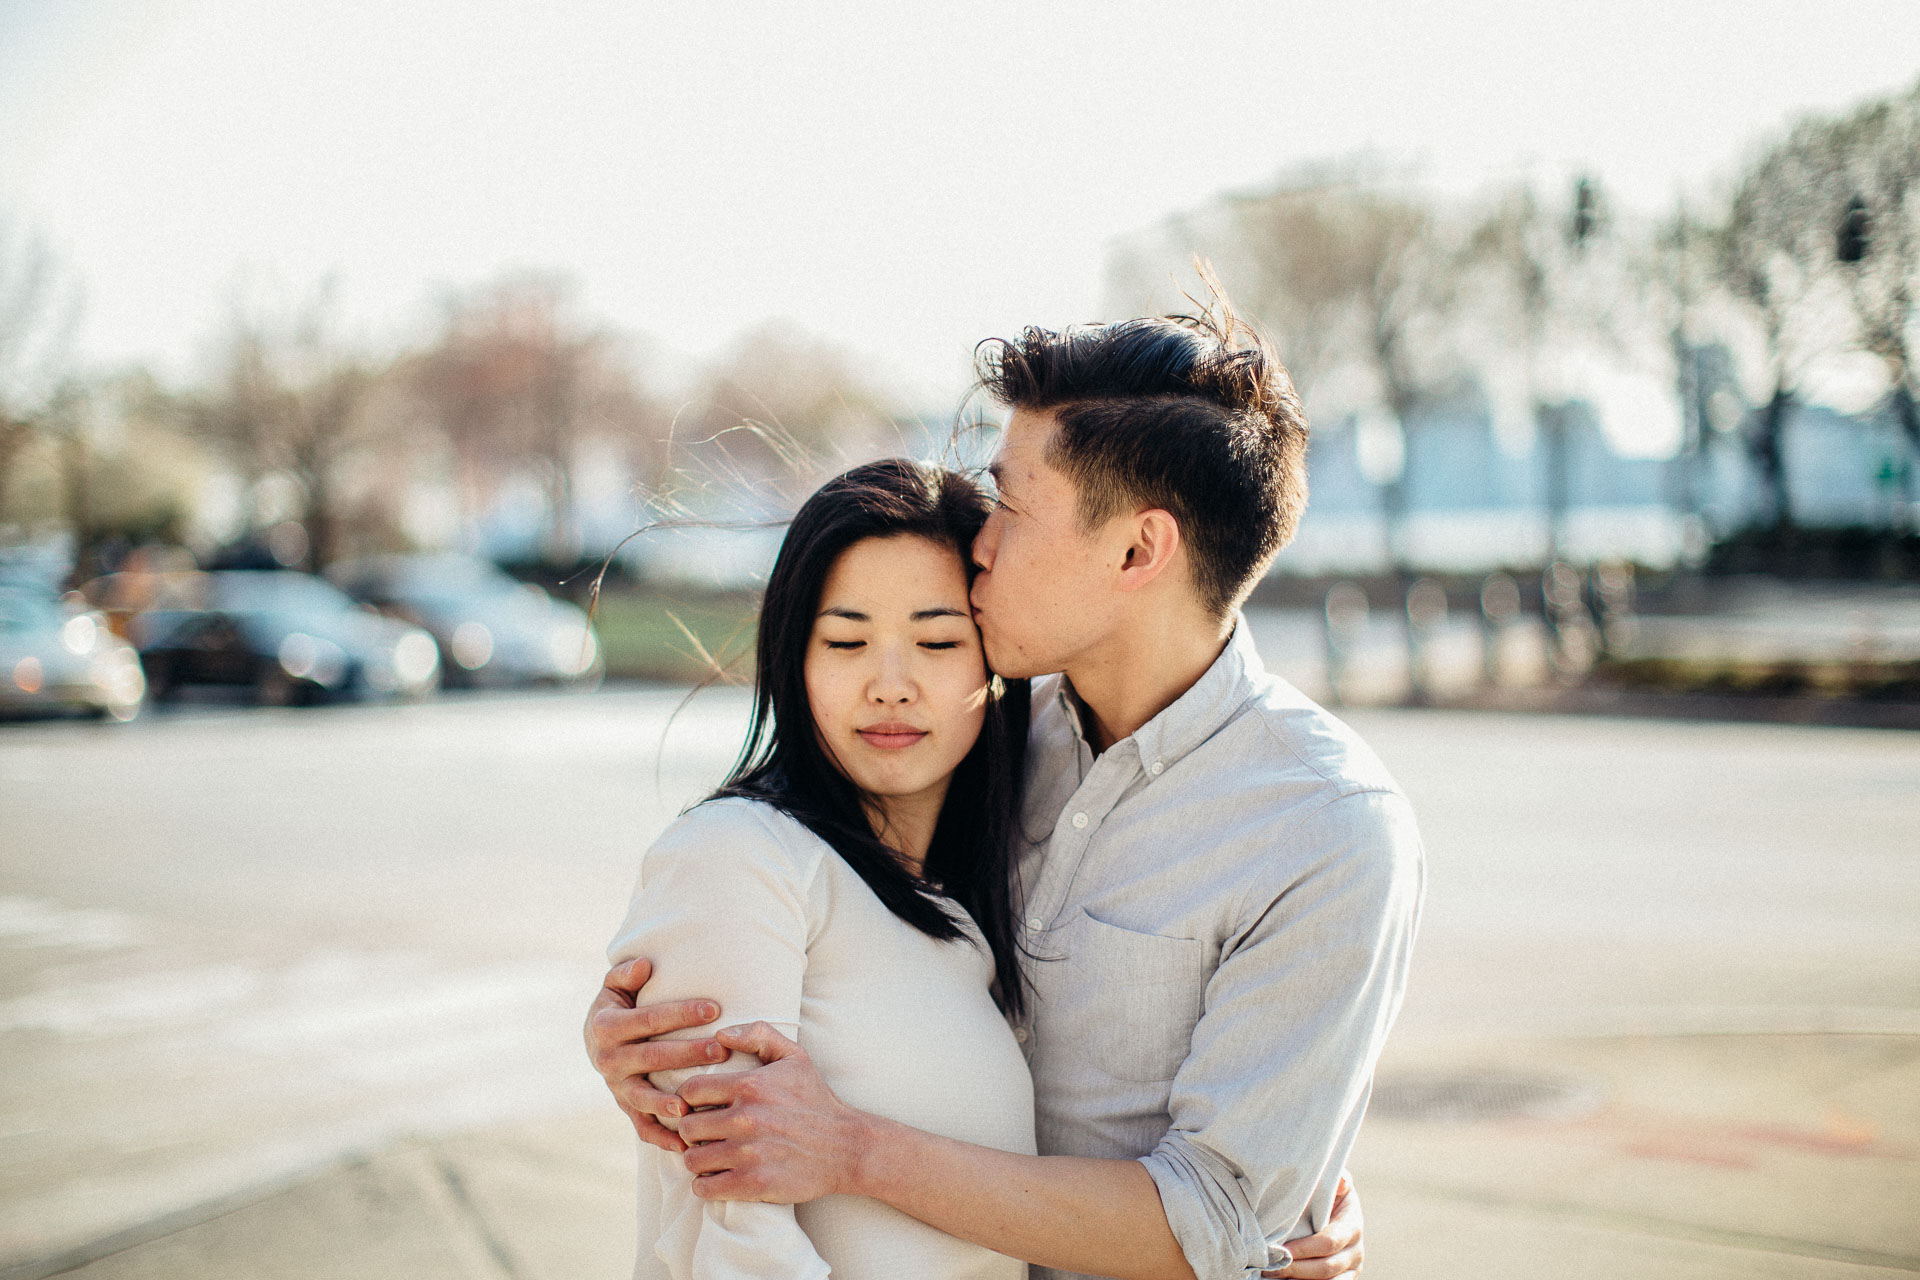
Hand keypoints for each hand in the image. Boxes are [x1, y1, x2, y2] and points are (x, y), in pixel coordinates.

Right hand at [583, 957, 728, 1152]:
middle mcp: (609, 1060)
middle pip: (652, 1058)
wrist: (598, 1041)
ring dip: (669, 1102)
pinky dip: (662, 1138)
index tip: (715, 1008)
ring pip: (645, 1097)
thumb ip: (626, 974)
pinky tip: (685, 1144)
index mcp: (607, 1027)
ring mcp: (617, 1088)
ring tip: (692, 1106)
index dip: (681, 1013)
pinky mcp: (626, 1108)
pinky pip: (642, 1127)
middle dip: (687, 1054)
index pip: (650, 1019)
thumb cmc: (619, 1006)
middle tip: (720, 1050)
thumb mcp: (615, 986)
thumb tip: (644, 965)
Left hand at [675, 1021, 865, 1203]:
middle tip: (705, 1134)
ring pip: (692, 1159)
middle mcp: (745, 1119)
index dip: (690, 1099)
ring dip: (698, 1159)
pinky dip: (706, 1185)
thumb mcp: (794, 1056)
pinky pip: (705, 1187)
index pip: (690, 1091)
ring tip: (712, 1156)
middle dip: (693, 1131)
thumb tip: (720, 1035)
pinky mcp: (753, 1183)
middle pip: (687, 1127)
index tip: (700, 1107)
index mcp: (750, 1086)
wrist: (845, 1147)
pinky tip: (719, 1177)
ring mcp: (748, 1154)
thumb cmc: (816, 1100)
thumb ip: (758, 1034)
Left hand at [1265, 1174, 1362, 1277]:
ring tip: (1275, 1276)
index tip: (1281, 1249)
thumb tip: (1342, 1181)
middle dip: (1297, 1268)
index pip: (1329, 1242)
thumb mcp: (1332, 1185)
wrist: (1336, 1212)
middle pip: (1326, 1268)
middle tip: (1271, 1266)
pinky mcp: (1343, 1279)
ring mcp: (1351, 1269)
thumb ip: (1337, 1181)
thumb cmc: (1327, 1195)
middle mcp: (1356, 1251)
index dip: (1304, 1248)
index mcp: (1353, 1226)